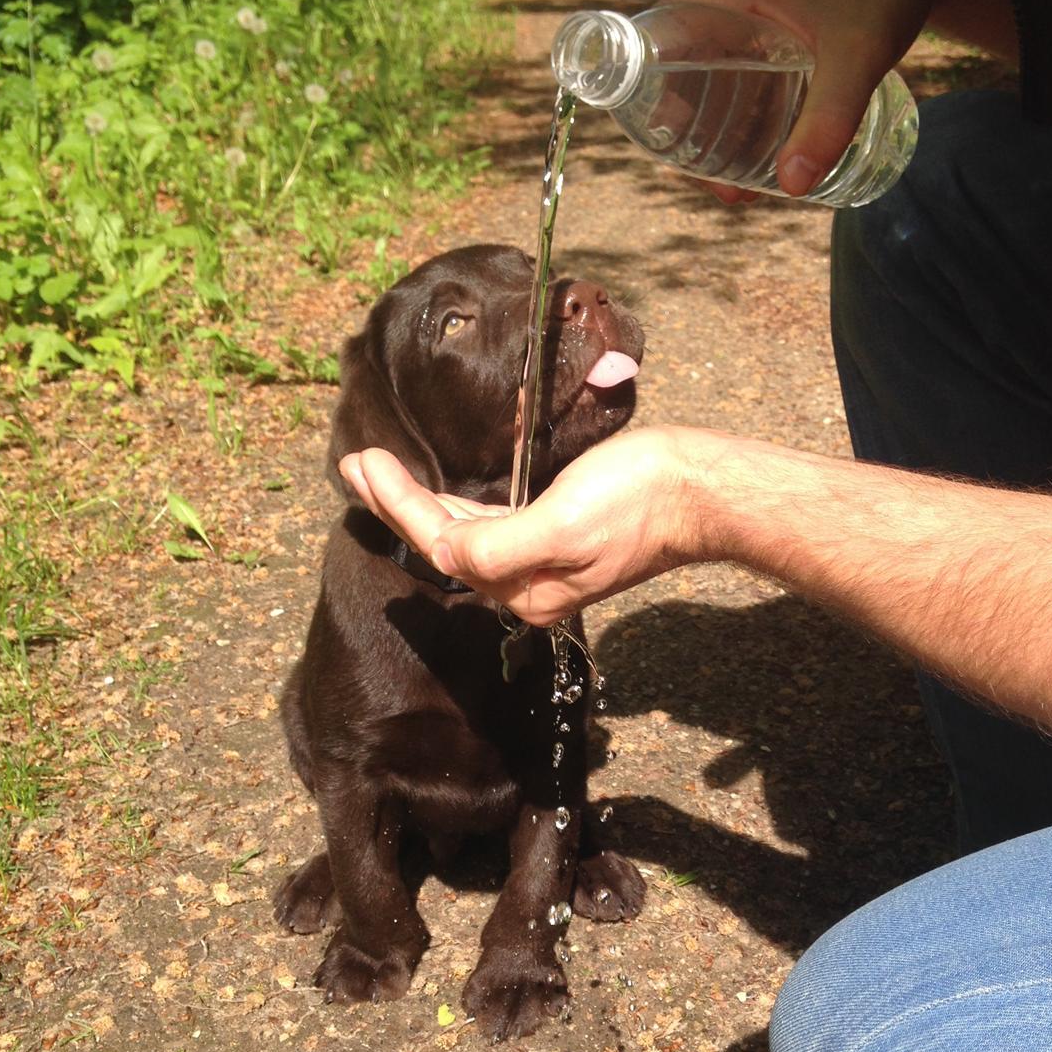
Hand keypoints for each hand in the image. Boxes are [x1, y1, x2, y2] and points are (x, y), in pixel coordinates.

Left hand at [340, 428, 701, 624]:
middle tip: (353, 462)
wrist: (698, 490)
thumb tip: (446, 553)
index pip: (442, 544)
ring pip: (463, 533)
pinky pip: (491, 525)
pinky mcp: (558, 536)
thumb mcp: (561, 524)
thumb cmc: (636, 499)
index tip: (363, 461)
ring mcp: (542, 562)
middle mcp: (526, 585)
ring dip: (418, 502)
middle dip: (395, 503)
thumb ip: (497, 545)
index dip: (397, 503)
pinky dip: (456, 506)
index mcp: (523, 589)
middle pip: (445, 541)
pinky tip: (439, 496)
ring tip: (378, 471)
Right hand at [669, 0, 1007, 195]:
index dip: (659, 107)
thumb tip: (792, 186)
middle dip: (692, 123)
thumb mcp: (856, 58)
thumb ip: (826, 122)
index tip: (682, 159)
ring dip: (715, 111)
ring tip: (740, 171)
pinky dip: (735, 86)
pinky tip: (757, 129)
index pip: (656, 49)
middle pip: (679, 60)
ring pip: (705, 56)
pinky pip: (728, 44)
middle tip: (720, 182)